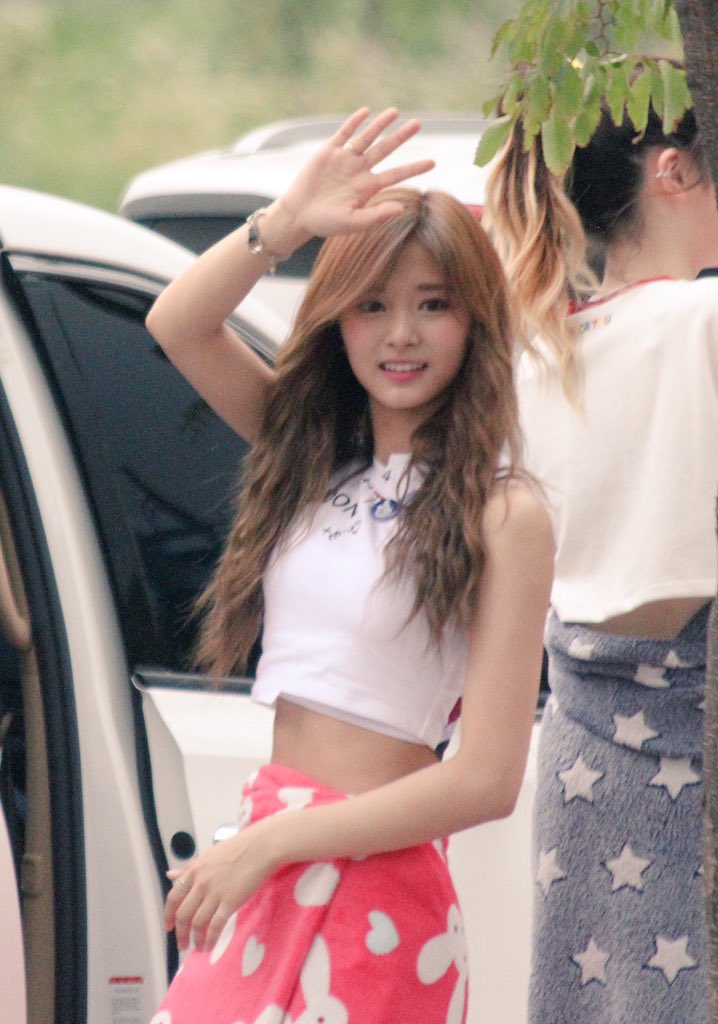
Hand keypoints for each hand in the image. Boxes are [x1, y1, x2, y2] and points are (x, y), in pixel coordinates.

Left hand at [164, 821, 274, 952]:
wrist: (260, 848)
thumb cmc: (237, 849)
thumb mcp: (207, 856)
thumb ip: (188, 868)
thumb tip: (169, 875)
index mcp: (194, 871)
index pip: (174, 897)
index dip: (168, 915)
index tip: (168, 926)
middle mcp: (200, 883)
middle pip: (183, 914)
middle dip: (180, 933)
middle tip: (182, 944)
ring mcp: (215, 893)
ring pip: (197, 923)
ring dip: (196, 939)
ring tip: (198, 947)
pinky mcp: (230, 902)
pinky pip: (215, 926)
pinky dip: (210, 939)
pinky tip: (210, 945)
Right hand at [262, 107, 435, 253]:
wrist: (299, 214)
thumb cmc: (326, 223)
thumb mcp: (353, 222)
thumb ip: (377, 215)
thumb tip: (402, 209)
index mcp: (368, 187)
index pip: (396, 174)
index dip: (414, 168)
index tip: (432, 162)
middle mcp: (359, 171)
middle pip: (384, 150)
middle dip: (400, 137)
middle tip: (417, 124)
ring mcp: (344, 160)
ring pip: (366, 138)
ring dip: (380, 124)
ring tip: (395, 111)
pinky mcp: (328, 152)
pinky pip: (344, 134)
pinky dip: (354, 123)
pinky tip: (366, 112)